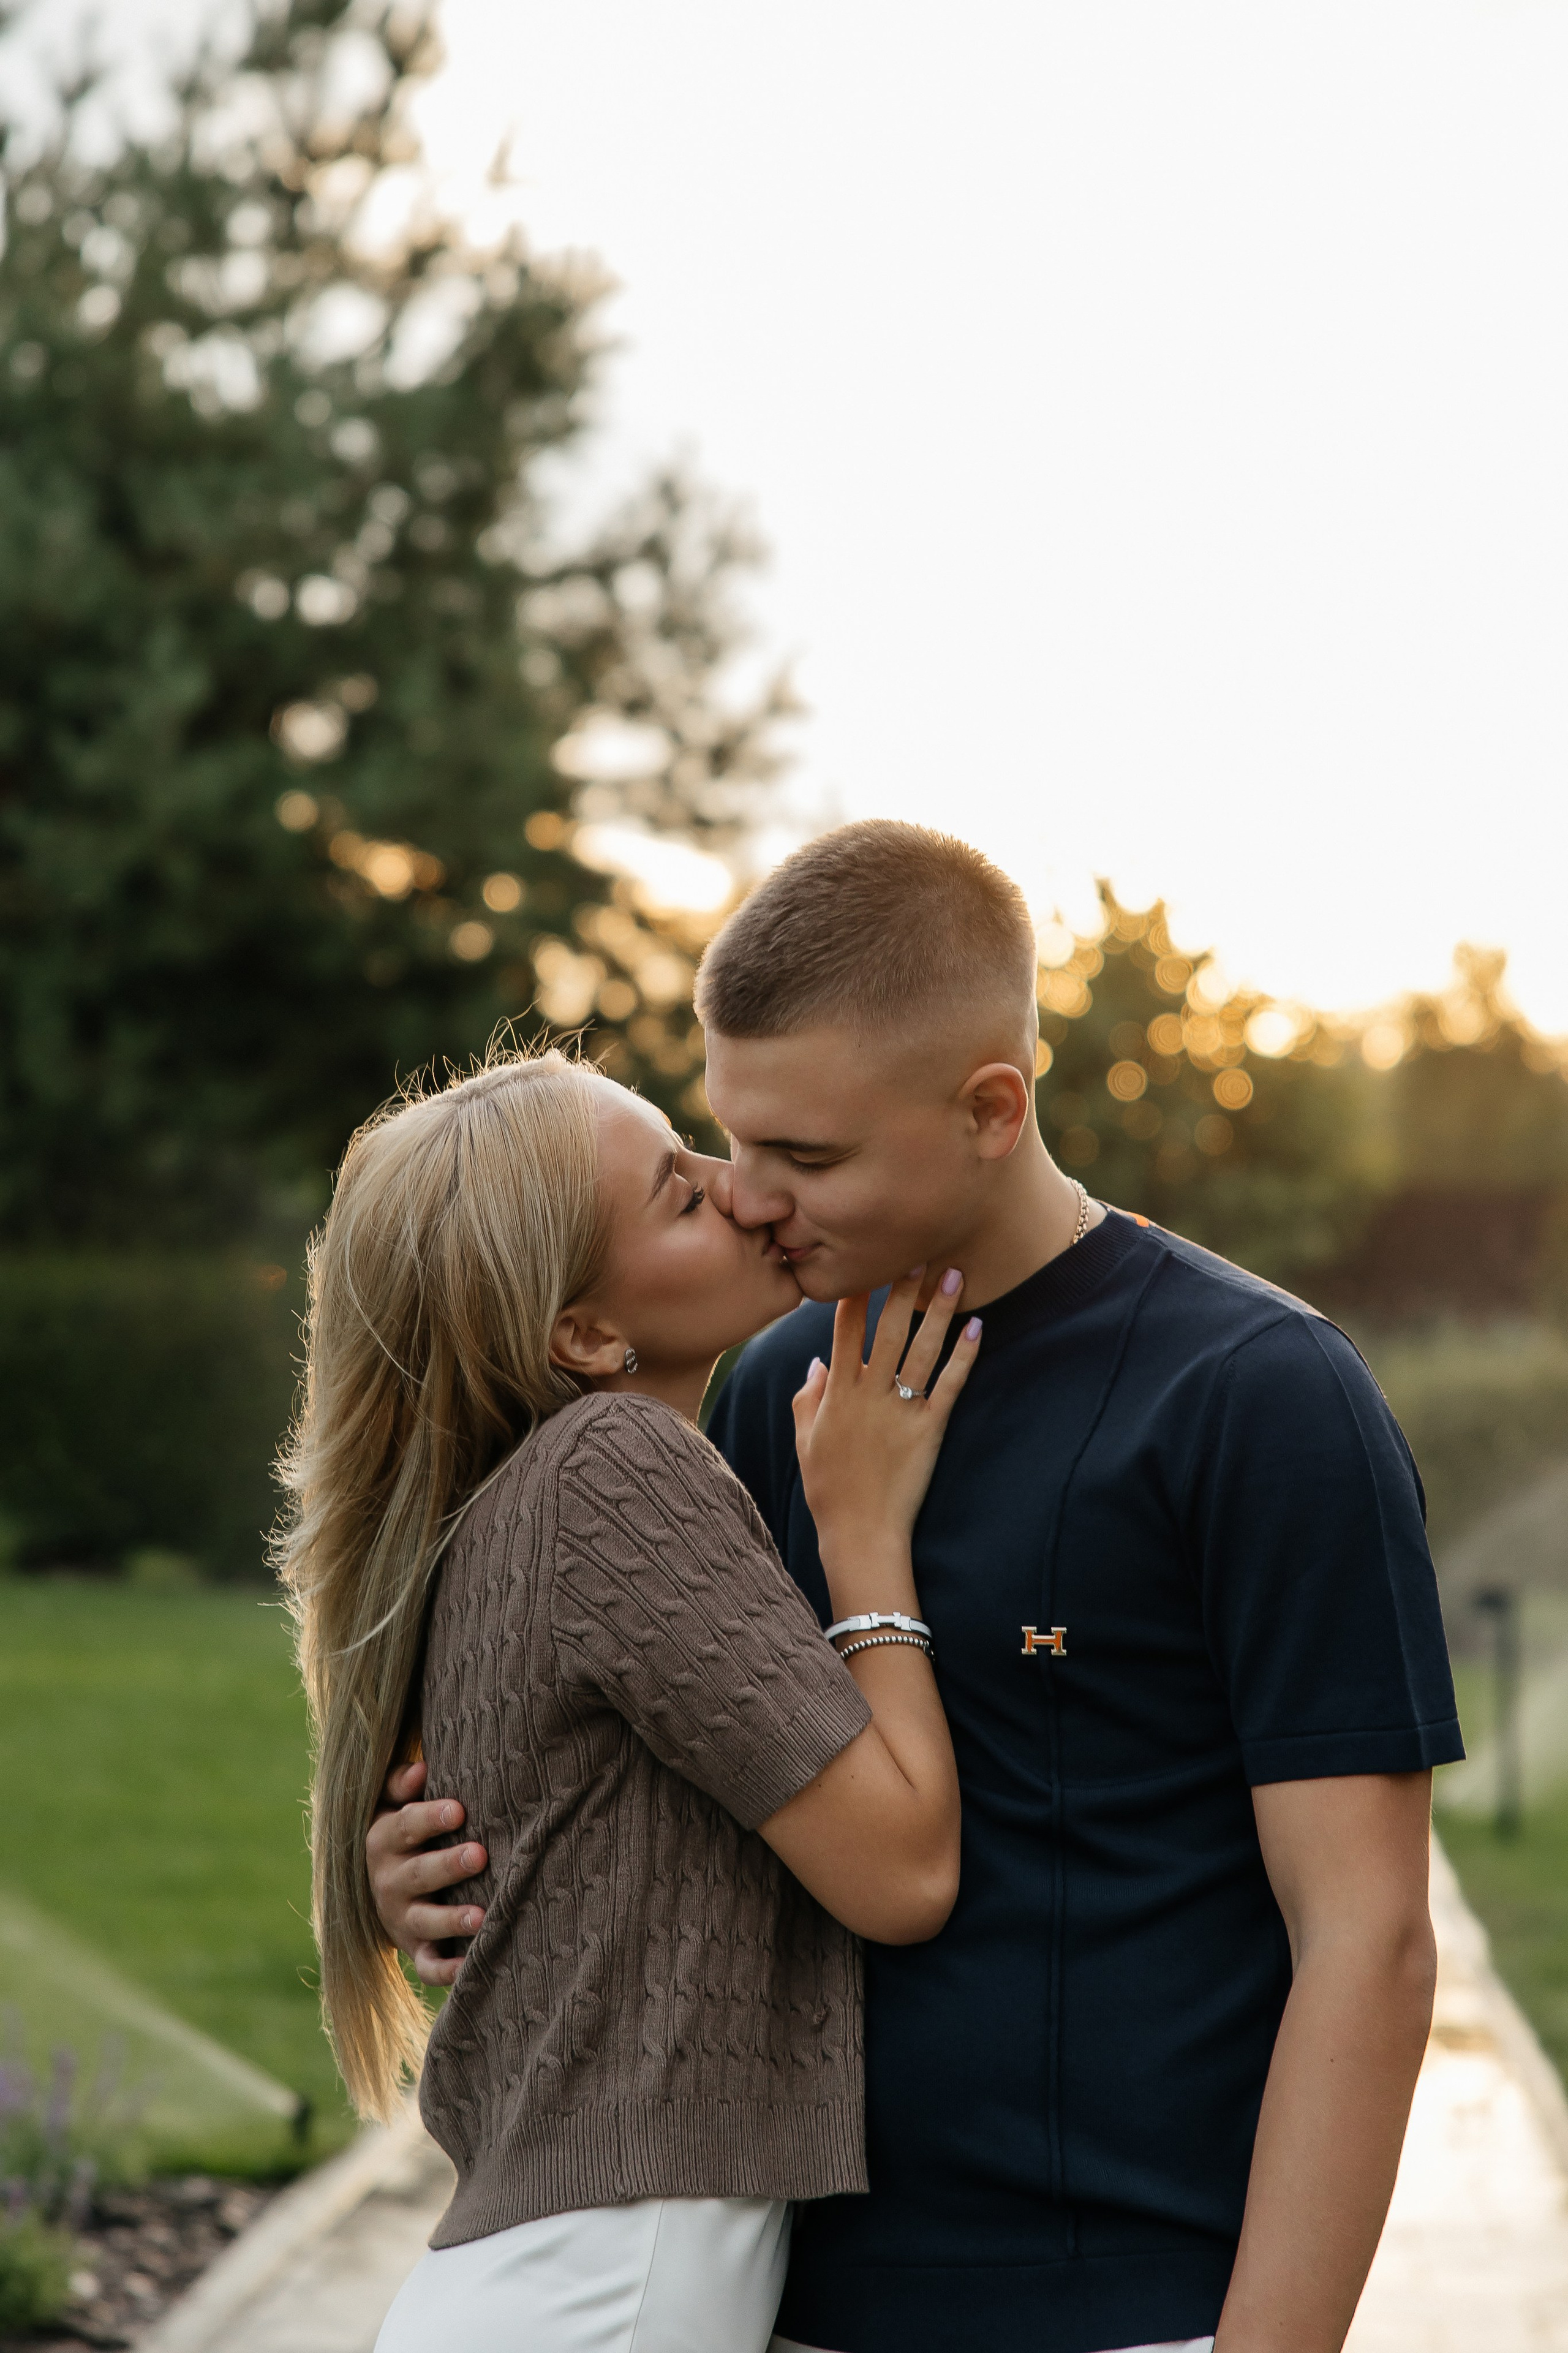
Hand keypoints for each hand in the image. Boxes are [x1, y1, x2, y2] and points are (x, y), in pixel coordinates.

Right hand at [367, 1759, 488, 1988]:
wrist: (380, 1891)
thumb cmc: (402, 1831)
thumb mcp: (388, 1803)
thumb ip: (399, 1782)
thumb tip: (421, 1769)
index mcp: (383, 1840)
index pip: (405, 1826)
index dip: (430, 1818)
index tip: (459, 1810)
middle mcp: (389, 1882)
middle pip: (419, 1873)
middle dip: (448, 1865)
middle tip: (480, 1854)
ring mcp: (402, 1919)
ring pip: (424, 1922)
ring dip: (451, 1920)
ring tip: (481, 1915)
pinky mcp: (416, 1950)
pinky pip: (428, 1966)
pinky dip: (447, 1971)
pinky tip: (471, 1966)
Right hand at [792, 1269, 979, 1552]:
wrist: (860, 1532)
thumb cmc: (829, 1488)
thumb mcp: (806, 1439)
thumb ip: (808, 1397)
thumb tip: (816, 1362)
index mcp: (837, 1393)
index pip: (844, 1329)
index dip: (856, 1292)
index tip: (865, 1260)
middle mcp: (868, 1394)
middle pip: (887, 1328)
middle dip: (903, 1288)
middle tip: (918, 1252)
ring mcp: (900, 1410)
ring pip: (921, 1349)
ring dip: (939, 1310)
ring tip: (953, 1274)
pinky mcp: (929, 1429)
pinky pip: (949, 1384)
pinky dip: (964, 1355)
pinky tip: (977, 1328)